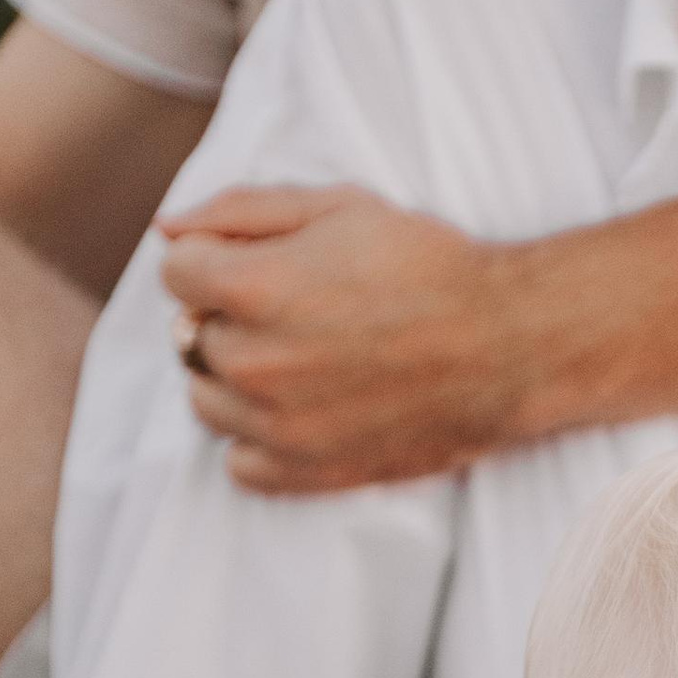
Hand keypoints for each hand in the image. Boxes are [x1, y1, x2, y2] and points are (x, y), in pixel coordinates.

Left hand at [157, 187, 528, 490]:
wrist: (509, 344)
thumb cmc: (428, 266)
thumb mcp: (339, 205)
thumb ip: (241, 209)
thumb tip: (168, 230)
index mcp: (253, 287)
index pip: (175, 271)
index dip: (216, 257)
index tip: (262, 262)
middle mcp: (254, 362)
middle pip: (188, 338)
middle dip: (228, 317)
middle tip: (296, 308)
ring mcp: (278, 425)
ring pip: (207, 402)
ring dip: (237, 378)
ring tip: (300, 358)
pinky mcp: (308, 471)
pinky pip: (240, 464)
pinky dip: (258, 439)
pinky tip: (303, 408)